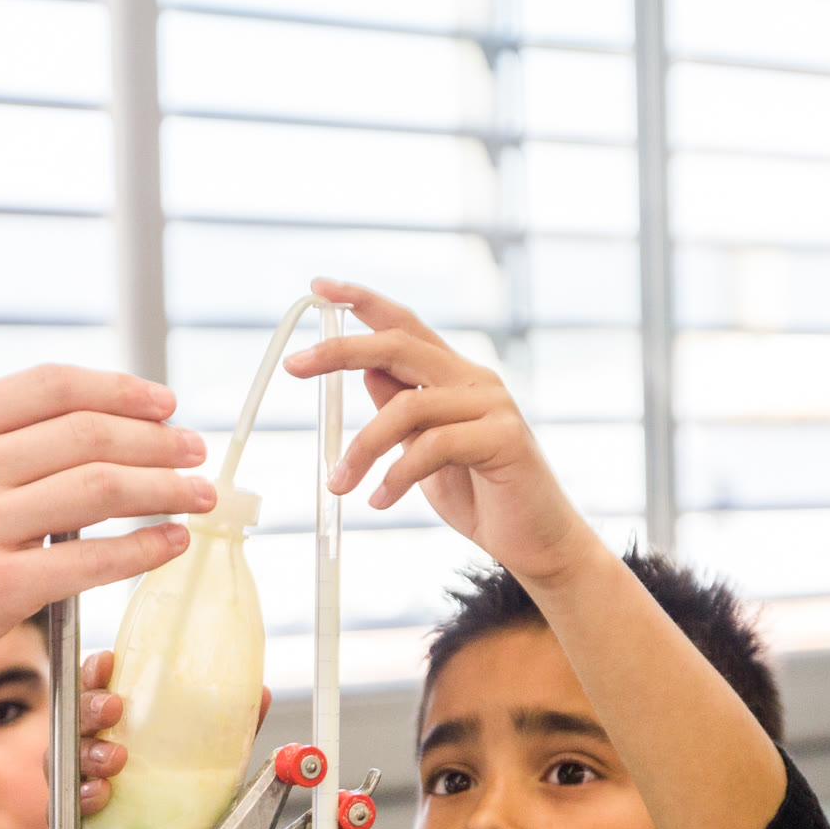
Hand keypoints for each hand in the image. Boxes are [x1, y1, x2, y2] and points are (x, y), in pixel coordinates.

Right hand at [0, 366, 212, 724]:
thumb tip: (80, 440)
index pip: (52, 385)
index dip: (122, 389)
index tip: (164, 404)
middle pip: (89, 433)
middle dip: (160, 441)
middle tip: (196, 454)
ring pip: (101, 489)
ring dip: (167, 489)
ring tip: (200, 496)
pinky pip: (93, 561)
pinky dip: (145, 548)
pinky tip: (170, 545)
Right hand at [75, 650, 268, 828]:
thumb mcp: (216, 777)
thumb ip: (233, 738)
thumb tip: (264, 694)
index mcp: (120, 738)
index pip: (97, 695)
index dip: (96, 674)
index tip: (109, 661)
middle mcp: (92, 761)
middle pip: (71, 720)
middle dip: (87, 706)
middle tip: (113, 707)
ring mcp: (78, 794)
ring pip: (61, 759)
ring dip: (85, 751)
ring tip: (114, 758)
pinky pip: (64, 808)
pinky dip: (84, 797)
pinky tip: (101, 795)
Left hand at [283, 278, 597, 586]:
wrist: (533, 540)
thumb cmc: (479, 495)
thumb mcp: (423, 451)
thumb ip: (400, 411)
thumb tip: (365, 373)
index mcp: (453, 375)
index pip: (404, 325)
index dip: (363, 302)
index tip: (319, 288)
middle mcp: (474, 379)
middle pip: (399, 346)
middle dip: (341, 351)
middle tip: (295, 366)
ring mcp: (493, 405)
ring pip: (408, 407)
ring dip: (362, 449)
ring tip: (339, 485)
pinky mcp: (504, 438)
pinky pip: (433, 446)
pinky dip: (397, 476)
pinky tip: (381, 500)